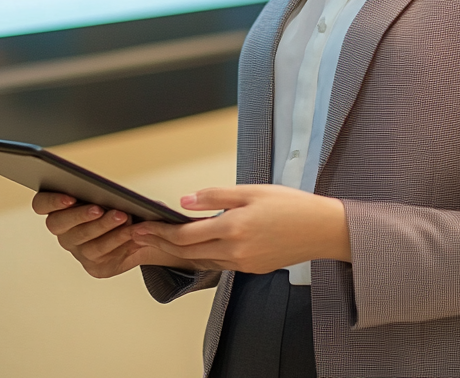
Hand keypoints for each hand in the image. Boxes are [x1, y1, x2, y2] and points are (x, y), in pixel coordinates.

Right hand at [31, 192, 204, 276]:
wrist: (143, 231)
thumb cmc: (122, 202)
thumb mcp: (113, 191)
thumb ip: (102, 188)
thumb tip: (107, 190)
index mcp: (59, 208)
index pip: (41, 204)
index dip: (52, 201)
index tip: (70, 197)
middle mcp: (64, 231)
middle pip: (58, 225)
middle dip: (79, 216)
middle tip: (98, 208)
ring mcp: (78, 250)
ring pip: (84, 241)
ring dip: (103, 227)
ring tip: (122, 216)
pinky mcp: (95, 265)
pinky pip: (102, 255)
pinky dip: (117, 241)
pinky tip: (130, 231)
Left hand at [130, 185, 350, 273]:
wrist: (321, 229)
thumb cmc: (291, 205)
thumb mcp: (252, 191)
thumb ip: (216, 196)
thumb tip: (185, 202)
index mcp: (233, 227)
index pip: (186, 234)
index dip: (160, 232)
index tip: (142, 228)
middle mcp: (234, 250)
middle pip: (188, 251)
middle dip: (161, 244)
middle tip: (138, 237)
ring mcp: (242, 263)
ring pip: (201, 259)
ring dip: (178, 252)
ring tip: (159, 243)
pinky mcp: (251, 268)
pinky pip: (218, 263)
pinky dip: (201, 255)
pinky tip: (193, 248)